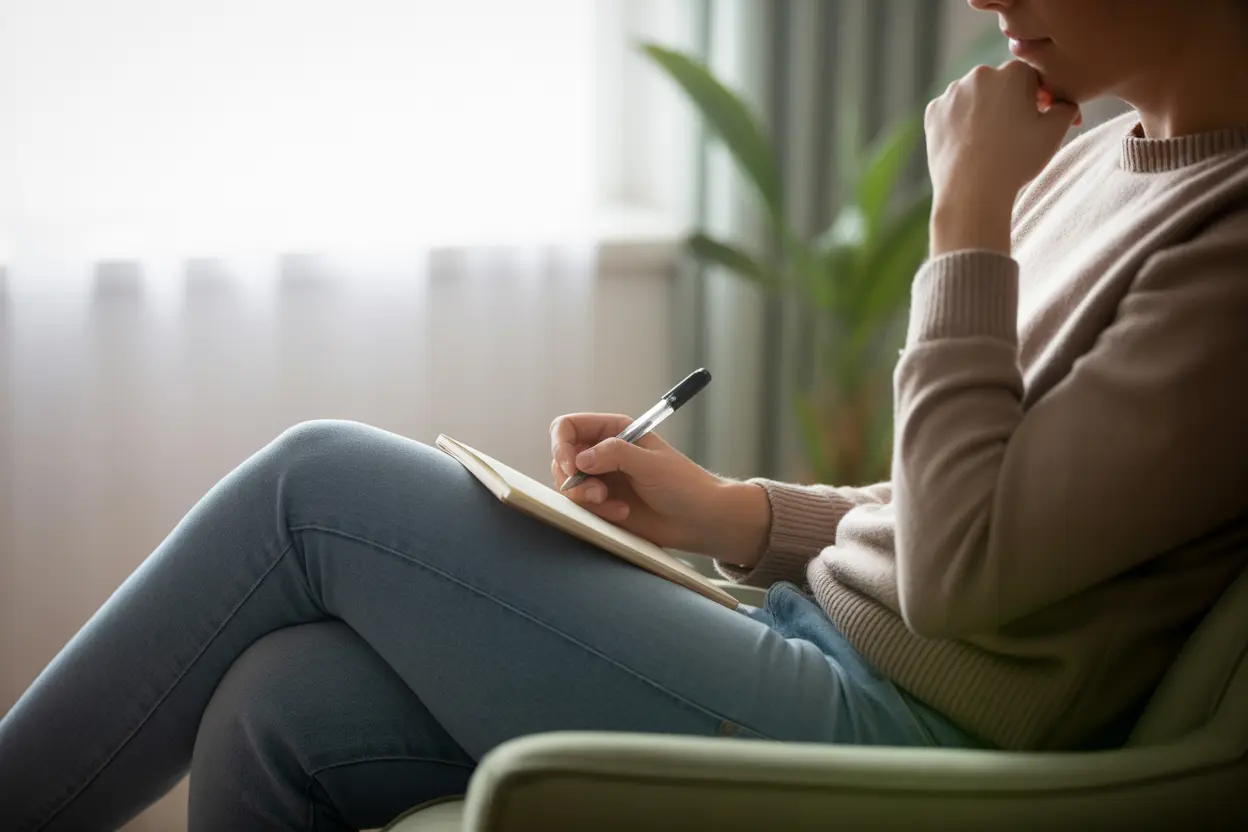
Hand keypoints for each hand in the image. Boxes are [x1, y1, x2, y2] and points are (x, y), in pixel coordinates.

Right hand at [549, 413, 768, 563]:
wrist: (699, 519)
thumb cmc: (683, 484)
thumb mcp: (650, 462)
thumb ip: (614, 453)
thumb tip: (580, 459)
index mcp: (614, 431)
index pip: (568, 427)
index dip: (561, 445)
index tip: (571, 466)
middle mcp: (603, 453)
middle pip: (562, 458)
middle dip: (573, 478)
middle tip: (596, 493)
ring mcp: (601, 479)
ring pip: (568, 485)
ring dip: (585, 497)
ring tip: (614, 505)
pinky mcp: (603, 504)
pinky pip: (581, 507)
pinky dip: (597, 512)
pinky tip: (622, 513)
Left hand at [924, 61, 1080, 254]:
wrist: (972, 190)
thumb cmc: (1017, 160)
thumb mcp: (1055, 131)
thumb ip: (1067, 106)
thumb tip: (1063, 102)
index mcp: (1013, 71)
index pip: (1031, 78)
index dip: (1039, 99)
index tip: (1040, 120)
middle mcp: (980, 74)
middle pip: (1000, 84)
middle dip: (1009, 102)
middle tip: (1014, 133)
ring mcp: (952, 92)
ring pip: (974, 97)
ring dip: (983, 111)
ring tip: (990, 141)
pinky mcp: (933, 112)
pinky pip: (951, 112)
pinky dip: (959, 123)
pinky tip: (968, 143)